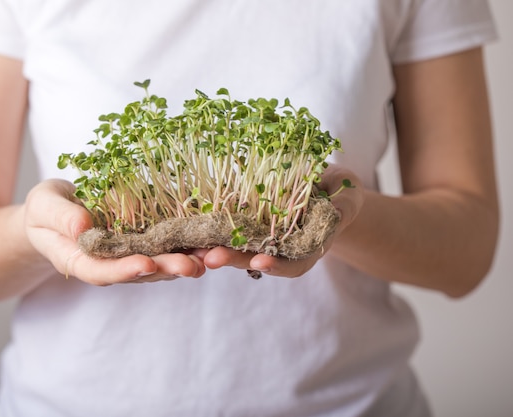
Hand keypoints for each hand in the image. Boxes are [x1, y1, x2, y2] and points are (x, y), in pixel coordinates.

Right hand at [24, 179, 205, 284]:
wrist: (54, 212)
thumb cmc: (44, 210)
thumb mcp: (44, 206)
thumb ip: (60, 217)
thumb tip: (82, 226)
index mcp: (77, 260)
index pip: (100, 271)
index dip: (123, 271)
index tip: (145, 265)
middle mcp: (105, 263)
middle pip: (135, 272)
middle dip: (163, 270)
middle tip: (190, 266)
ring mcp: (124, 255)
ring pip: (154, 265)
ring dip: (180, 262)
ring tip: (206, 257)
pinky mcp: (139, 243)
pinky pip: (161, 248)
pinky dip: (182, 246)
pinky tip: (203, 242)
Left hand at [193, 165, 363, 277]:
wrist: (324, 183)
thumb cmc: (341, 190)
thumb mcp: (348, 195)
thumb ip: (344, 206)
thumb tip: (337, 213)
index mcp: (308, 247)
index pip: (294, 263)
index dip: (278, 265)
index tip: (260, 262)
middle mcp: (283, 247)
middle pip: (257, 258)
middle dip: (234, 259)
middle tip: (210, 258)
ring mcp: (264, 235)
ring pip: (238, 246)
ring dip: (215, 247)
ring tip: (194, 247)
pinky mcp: (250, 220)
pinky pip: (231, 226)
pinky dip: (213, 228)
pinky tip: (194, 225)